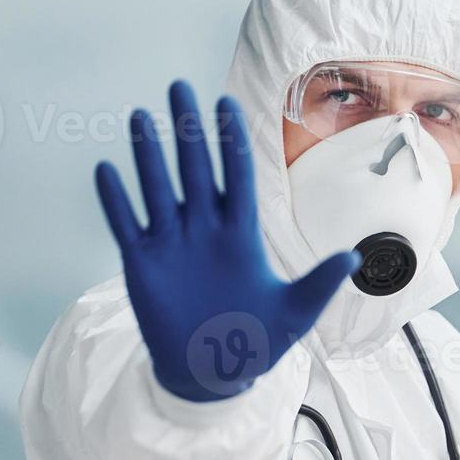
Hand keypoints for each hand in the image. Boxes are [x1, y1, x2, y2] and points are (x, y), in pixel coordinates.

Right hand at [95, 81, 357, 401]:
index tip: (225, 103)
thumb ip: (319, 283)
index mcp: (242, 235)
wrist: (214, 372)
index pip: (237, 176)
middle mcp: (205, 230)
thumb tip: (353, 258)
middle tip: (179, 87)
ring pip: (158, 188)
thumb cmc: (257, 340)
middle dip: (188, 129)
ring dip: (148, 154)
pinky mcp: (143, 263)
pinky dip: (115, 200)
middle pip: (195, 169)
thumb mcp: (295, 313)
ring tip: (141, 117)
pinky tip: (106, 169)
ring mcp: (172, 243)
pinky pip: (126, 224)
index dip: (230, 141)